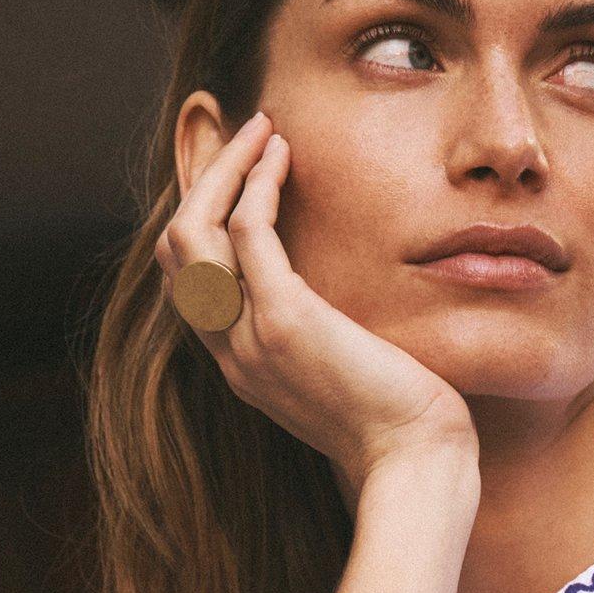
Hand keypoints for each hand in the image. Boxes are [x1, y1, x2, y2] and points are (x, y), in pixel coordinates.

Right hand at [156, 110, 479, 503]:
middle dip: (202, 182)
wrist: (417, 463)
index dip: (201, 218)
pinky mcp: (285, 319)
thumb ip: (321, 343)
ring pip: (195, 230)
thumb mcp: (343, 379)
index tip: (237, 172)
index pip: (188, 281)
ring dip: (224, 168)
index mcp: (241, 367)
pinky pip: (248, 229)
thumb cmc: (400, 427)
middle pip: (175, 249)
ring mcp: (250, 337)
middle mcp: (231, 352)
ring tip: (263, 129)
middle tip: (244, 136)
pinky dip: (257, 180)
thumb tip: (339, 313)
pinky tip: (283, 152)